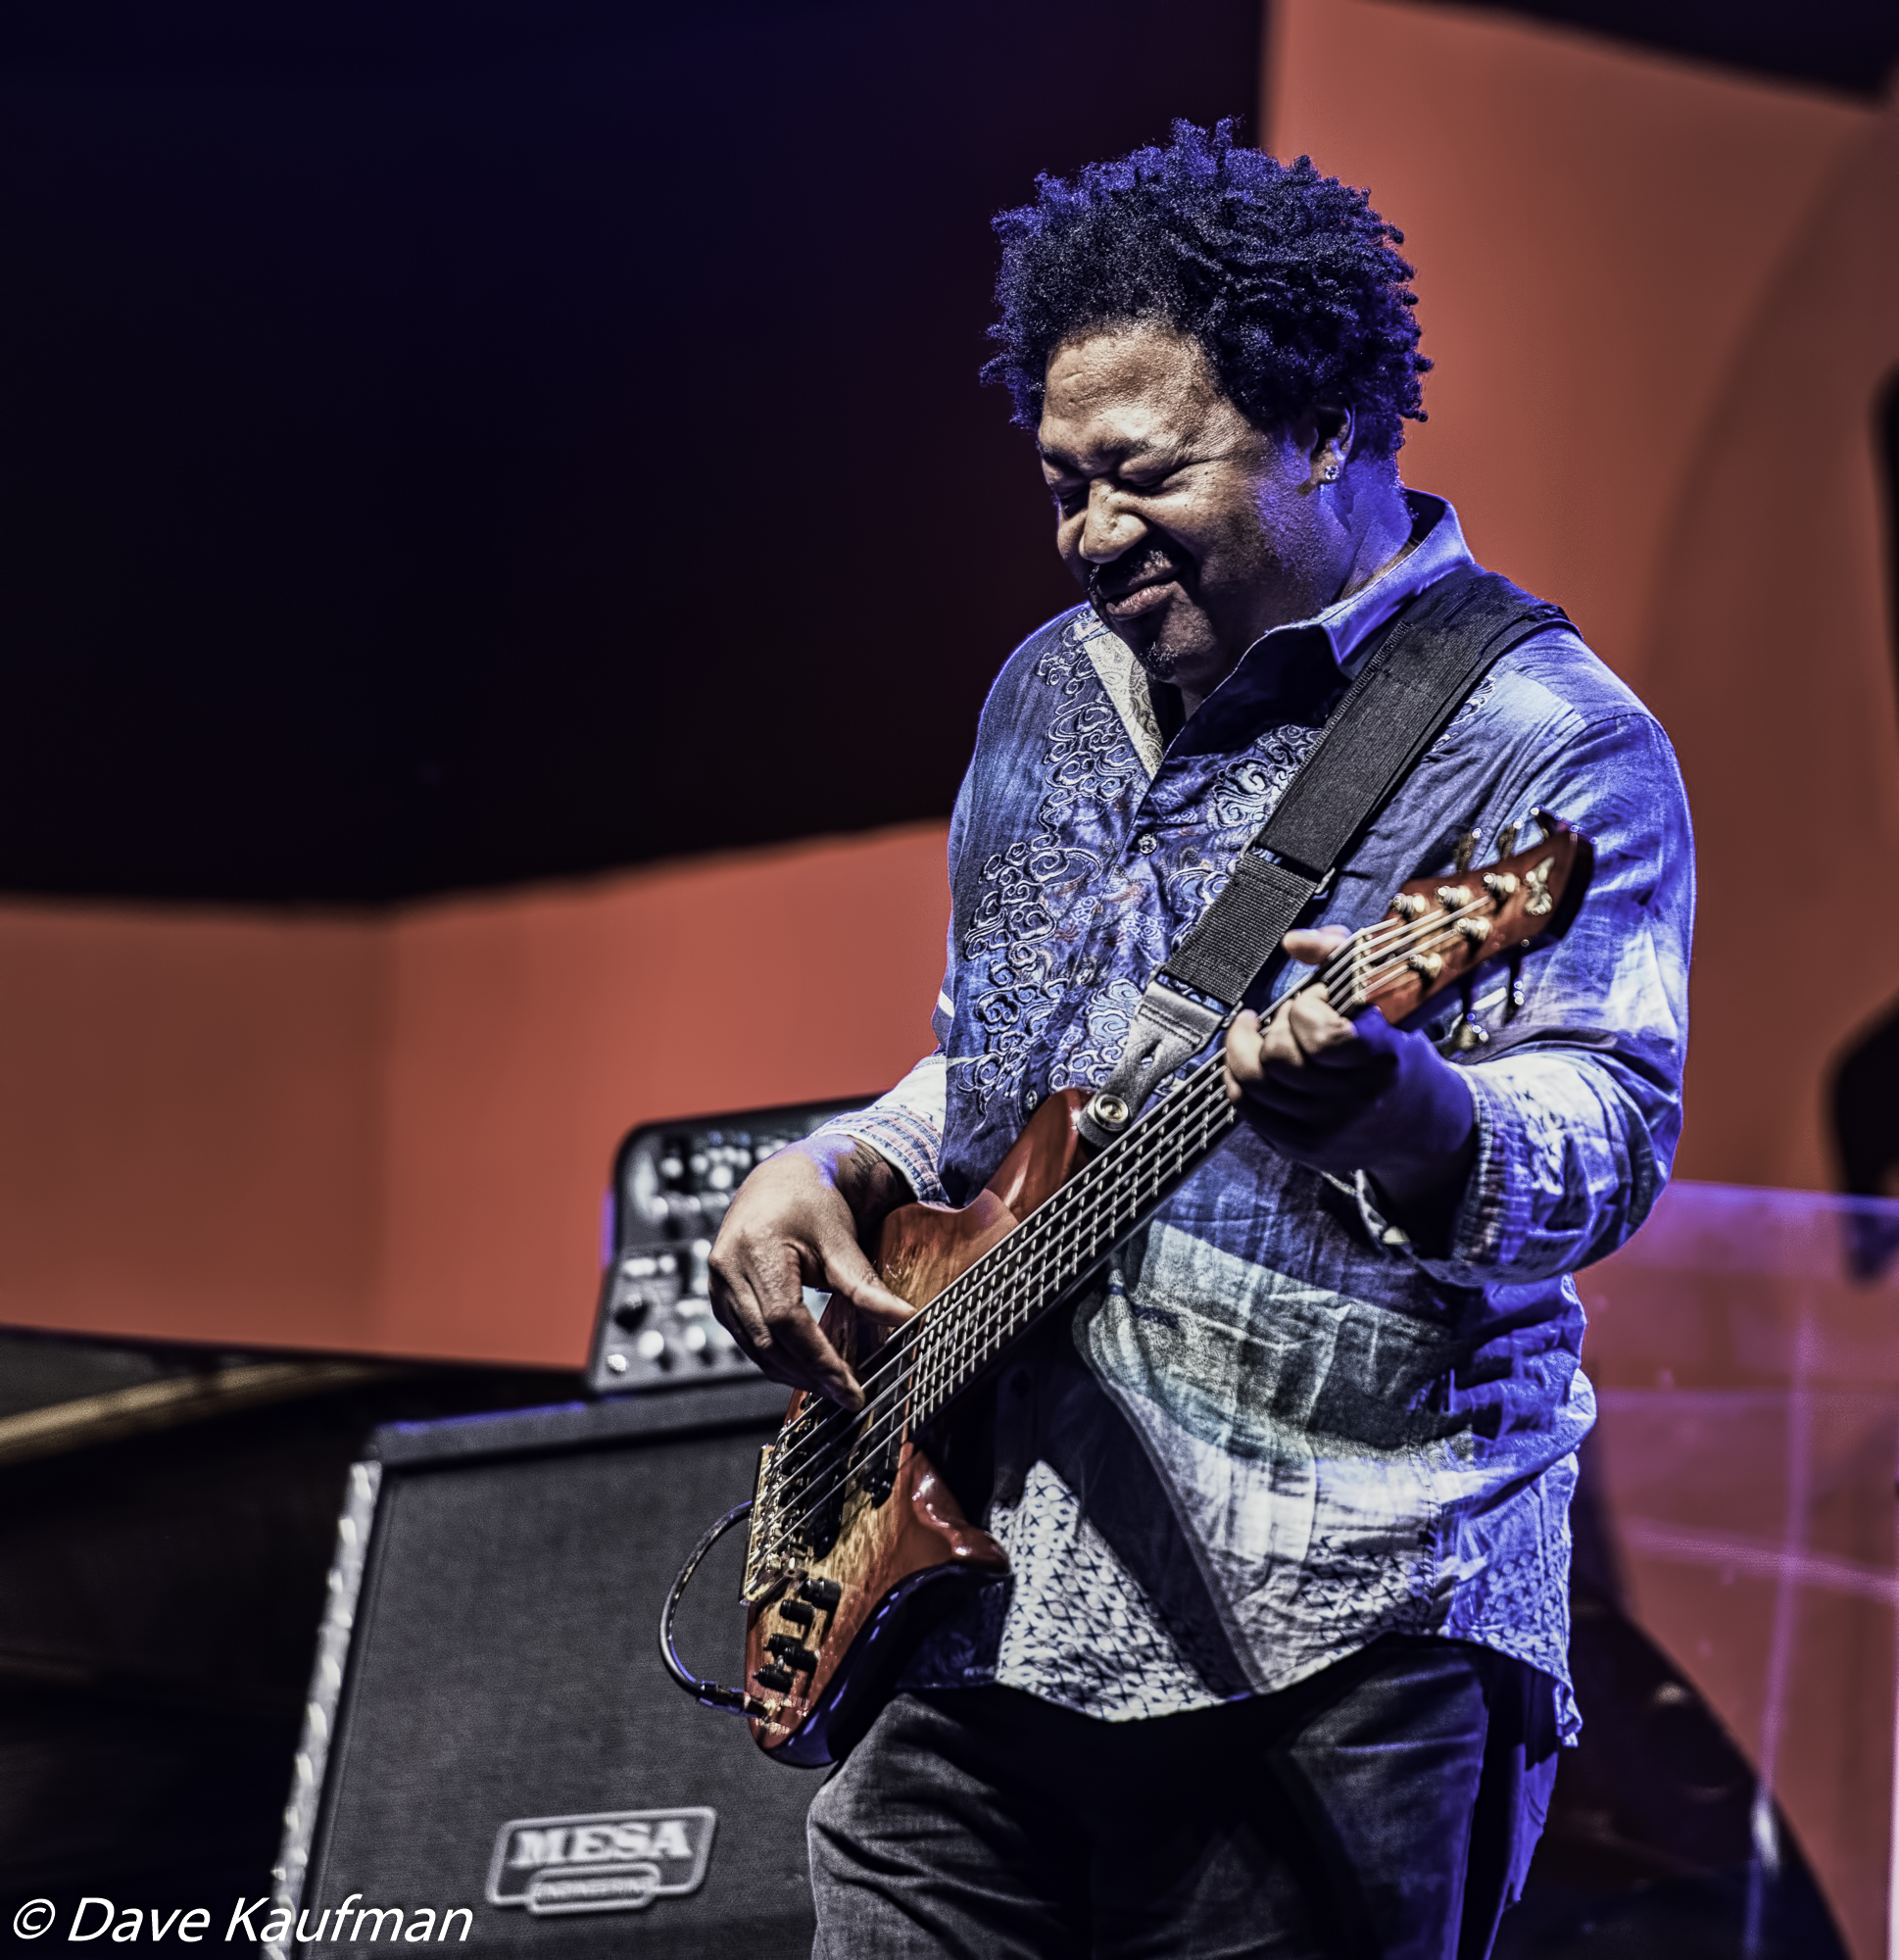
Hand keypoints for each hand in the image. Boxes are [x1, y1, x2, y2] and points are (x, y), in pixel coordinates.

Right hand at [708, 1133, 914, 1407]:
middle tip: (849, 1395)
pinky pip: (747, 1341)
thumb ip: (865, 1284)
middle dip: (809, 1375)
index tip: (852, 1387)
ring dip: (793, 1374)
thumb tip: (905, 1319)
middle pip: (767, 1342)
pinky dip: (777, 1359)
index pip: (787, 1321)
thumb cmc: (811, 1201)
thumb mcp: (840, 1238)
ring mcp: (716, 1286)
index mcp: (755, 1249)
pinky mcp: (719, 1298)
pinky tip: (807, 1368)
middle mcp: (727, 1270)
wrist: (780, 1180)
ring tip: (833, 1387)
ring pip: (754, 1349)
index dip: (820, 1359)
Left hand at [1224, 928, 1477, 1237]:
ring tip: (1254, 1029)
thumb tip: (1294, 942)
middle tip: (1293, 1014)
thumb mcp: (1390, 1003)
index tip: (1315, 998)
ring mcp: (1326, 1129)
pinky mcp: (1301, 1147)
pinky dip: (1237, 1077)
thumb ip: (1342, 959)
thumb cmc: (1399, 1056)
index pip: (1325, 1037)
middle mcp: (1355, 1101)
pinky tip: (1248, 1057)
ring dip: (1243, 1046)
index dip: (1308, 1008)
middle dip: (1278, 1023)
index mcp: (1385, 1061)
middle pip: (1280, 1057)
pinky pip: (1247, 1108)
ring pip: (1253, 1083)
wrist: (1424, 1125)